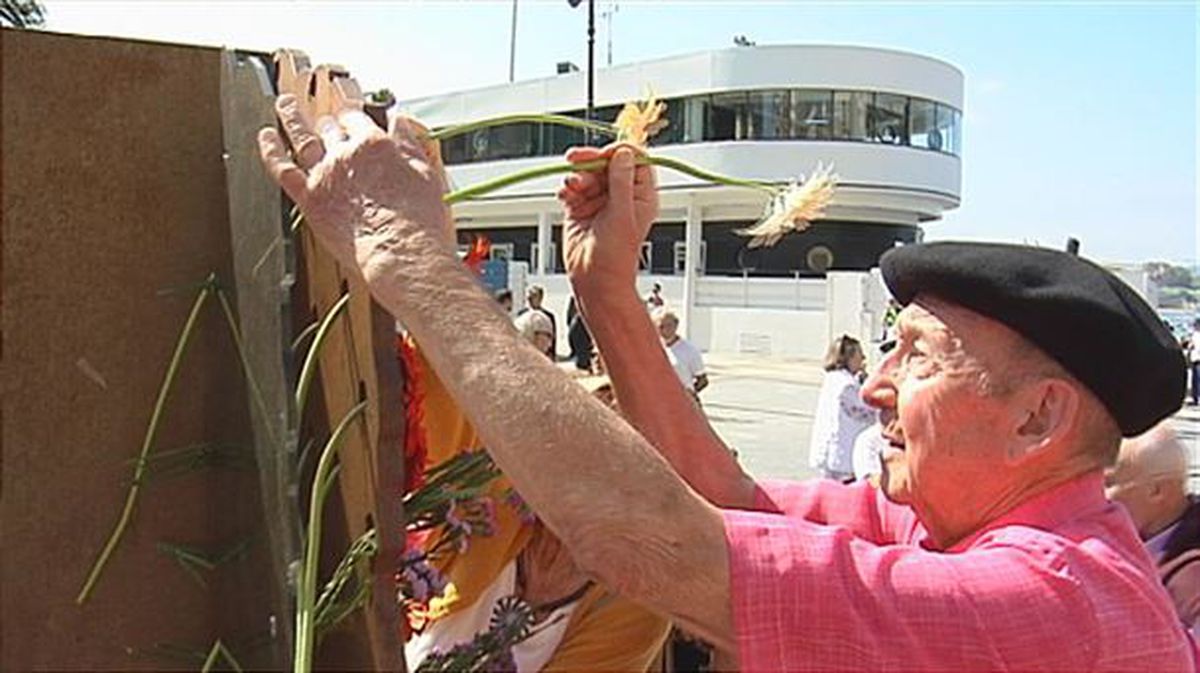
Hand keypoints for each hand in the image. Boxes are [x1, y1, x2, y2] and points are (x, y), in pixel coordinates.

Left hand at [257, 94, 454, 281]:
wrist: (400, 252)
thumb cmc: (418, 221)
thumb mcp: (426, 172)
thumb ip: (409, 143)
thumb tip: (399, 122)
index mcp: (375, 144)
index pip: (359, 120)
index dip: (354, 118)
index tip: (353, 117)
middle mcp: (346, 153)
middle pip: (332, 127)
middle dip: (330, 123)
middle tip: (327, 123)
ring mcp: (325, 174)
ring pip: (303, 137)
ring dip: (292, 117)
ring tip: (286, 105)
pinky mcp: (309, 198)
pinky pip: (282, 168)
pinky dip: (271, 150)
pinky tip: (266, 137)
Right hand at [557, 144, 657, 292]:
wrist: (595, 281)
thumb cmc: (615, 258)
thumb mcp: (622, 214)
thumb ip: (621, 181)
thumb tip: (623, 154)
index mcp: (640, 195)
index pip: (634, 160)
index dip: (618, 153)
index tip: (605, 154)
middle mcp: (621, 196)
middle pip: (607, 163)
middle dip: (591, 160)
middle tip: (576, 158)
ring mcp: (600, 201)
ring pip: (587, 173)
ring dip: (577, 176)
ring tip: (572, 186)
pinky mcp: (580, 208)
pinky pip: (572, 188)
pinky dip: (567, 189)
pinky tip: (566, 196)